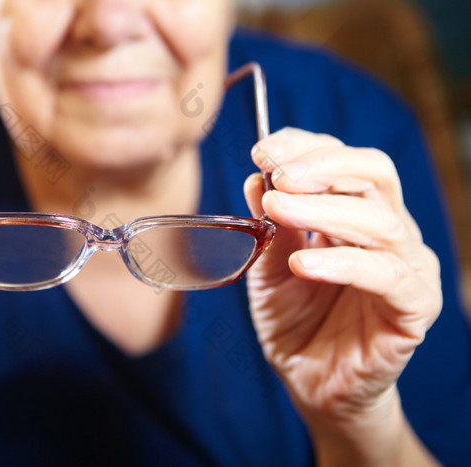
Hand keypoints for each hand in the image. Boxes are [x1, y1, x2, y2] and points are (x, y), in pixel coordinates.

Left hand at [244, 128, 440, 464]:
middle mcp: (387, 233)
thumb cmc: (295, 323)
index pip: (343, 161)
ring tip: (277, 208)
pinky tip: (303, 264)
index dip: (305, 148)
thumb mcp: (269, 269)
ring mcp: (406, 268)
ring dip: (324, 208)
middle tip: (278, 174)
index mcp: (355, 215)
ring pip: (379, 220)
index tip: (262, 150)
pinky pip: (386, 276)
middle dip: (323, 165)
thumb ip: (268, 227)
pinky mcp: (413, 308)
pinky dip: (342, 263)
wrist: (312, 384)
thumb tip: (256, 178)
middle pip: (374, 175)